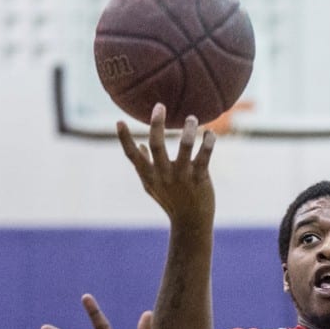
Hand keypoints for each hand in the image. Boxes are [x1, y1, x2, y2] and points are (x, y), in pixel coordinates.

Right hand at [118, 103, 216, 225]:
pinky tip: (210, 133)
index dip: (125, 139)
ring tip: (191, 118)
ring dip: (188, 131)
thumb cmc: (171, 201)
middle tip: (160, 106)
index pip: (131, 156)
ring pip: (184, 148)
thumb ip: (145, 166)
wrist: (191, 222)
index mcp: (149, 175)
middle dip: (156, 125)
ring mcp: (182, 176)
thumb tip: (140, 145)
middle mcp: (164, 174)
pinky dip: (208, 142)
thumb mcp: (153, 186)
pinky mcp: (200, 178)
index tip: (120, 122)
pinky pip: (204, 156)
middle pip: (156, 145)